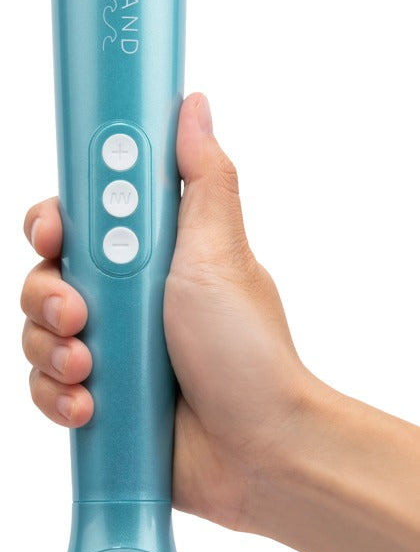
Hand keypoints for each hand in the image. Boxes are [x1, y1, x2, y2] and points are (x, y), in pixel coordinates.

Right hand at [20, 93, 307, 531]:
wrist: (258, 448)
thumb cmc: (246, 348)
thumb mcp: (219, 250)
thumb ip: (200, 175)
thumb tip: (192, 104)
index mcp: (148, 253)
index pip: (78, 218)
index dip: (54, 221)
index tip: (54, 233)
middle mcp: (123, 296)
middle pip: (45, 273)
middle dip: (47, 292)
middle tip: (78, 312)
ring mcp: (108, 349)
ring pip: (36, 331)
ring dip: (52, 348)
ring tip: (90, 366)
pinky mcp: (96, 398)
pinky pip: (44, 387)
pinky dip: (57, 395)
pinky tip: (89, 405)